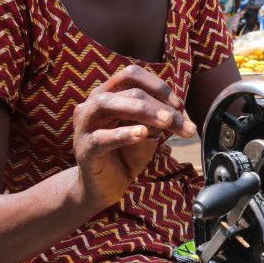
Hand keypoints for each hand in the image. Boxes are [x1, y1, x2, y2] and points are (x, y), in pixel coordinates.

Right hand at [72, 65, 195, 210]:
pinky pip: (101, 138)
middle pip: (128, 91)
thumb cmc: (126, 154)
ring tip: (166, 122)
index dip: (158, 86)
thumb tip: (177, 110)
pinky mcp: (84, 149)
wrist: (105, 187)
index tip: (179, 107)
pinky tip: (142, 134)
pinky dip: (123, 134)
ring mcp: (84, 126)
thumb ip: (158, 118)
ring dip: (143, 110)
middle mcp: (93, 104)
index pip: (132, 75)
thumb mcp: (148, 132)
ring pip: (109, 104)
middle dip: (160, 105)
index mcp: (108, 94)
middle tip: (180, 120)